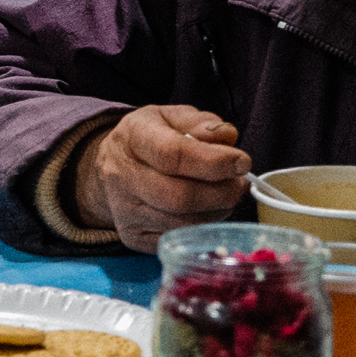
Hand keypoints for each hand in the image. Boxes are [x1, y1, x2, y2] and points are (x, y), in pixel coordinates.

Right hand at [75, 104, 251, 251]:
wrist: (113, 165)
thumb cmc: (151, 138)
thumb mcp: (174, 118)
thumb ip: (203, 123)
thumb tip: (227, 137)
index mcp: (132, 138)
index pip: (172, 155)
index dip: (214, 162)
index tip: (242, 162)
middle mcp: (120, 176)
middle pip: (178, 196)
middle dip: (221, 193)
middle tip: (239, 184)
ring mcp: (124, 211)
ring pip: (182, 222)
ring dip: (216, 211)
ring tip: (225, 195)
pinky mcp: (133, 235)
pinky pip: (178, 238)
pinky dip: (203, 227)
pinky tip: (207, 210)